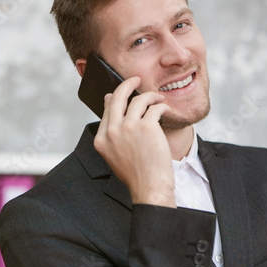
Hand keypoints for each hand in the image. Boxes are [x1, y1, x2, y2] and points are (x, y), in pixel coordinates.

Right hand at [93, 76, 175, 206]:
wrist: (149, 187)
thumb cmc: (136, 174)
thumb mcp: (115, 153)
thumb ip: (111, 130)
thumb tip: (109, 99)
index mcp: (101, 139)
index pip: (107, 109)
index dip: (116, 97)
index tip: (125, 92)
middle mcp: (112, 131)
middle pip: (117, 97)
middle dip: (127, 83)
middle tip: (136, 79)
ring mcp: (128, 128)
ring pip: (138, 99)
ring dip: (150, 96)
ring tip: (158, 99)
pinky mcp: (147, 126)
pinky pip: (155, 108)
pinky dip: (162, 106)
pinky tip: (165, 110)